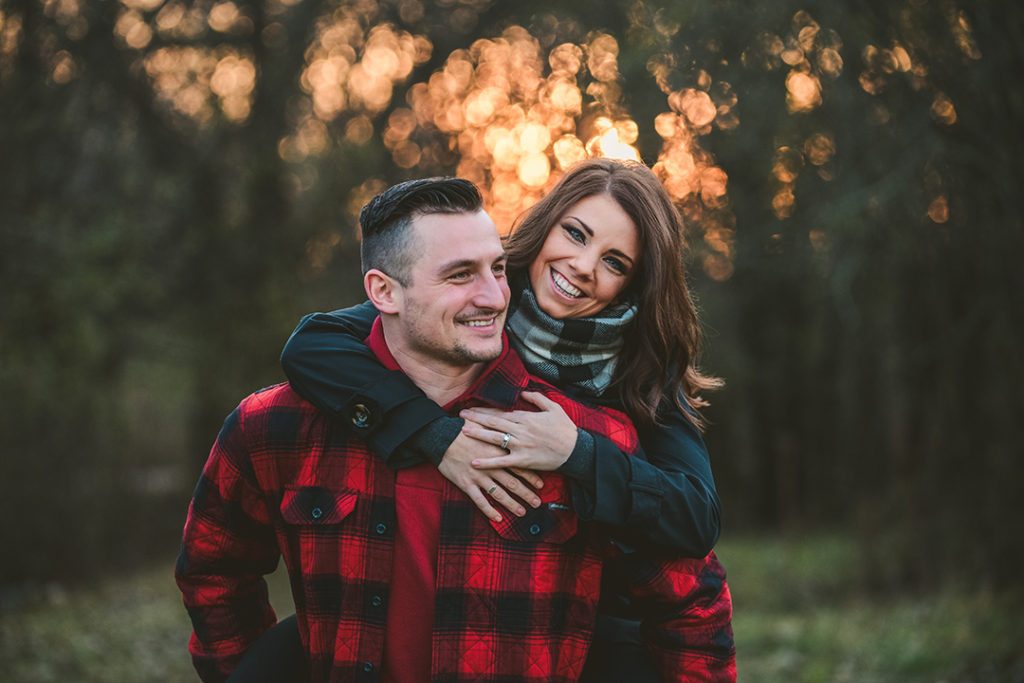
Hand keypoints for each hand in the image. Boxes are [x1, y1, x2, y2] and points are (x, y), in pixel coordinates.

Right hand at [436, 431, 542, 523]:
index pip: (519, 465)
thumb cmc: (462, 429)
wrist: (441, 437)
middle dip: (526, 493)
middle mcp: (491, 466)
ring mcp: (479, 476)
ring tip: (522, 512)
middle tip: (537, 502)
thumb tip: (512, 418)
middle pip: (513, 482)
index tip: (541, 484)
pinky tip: (498, 518)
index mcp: (497, 451)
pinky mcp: (467, 484)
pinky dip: (489, 510)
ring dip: (512, 504)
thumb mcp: (484, 424)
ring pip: (499, 493)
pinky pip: (480, 501)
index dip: (531, 476)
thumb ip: (499, 426)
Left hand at [459, 391, 578, 472]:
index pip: (501, 412)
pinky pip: (502, 461)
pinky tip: (474, 462)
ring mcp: (521, 445)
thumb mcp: (554, 408)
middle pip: (494, 422)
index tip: (471, 407)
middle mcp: (521, 430)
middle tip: (460, 415)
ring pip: (495, 438)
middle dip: (476, 418)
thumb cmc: (565, 429)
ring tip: (463, 431)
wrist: (575, 450)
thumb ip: (537, 398)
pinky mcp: (523, 460)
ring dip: (478, 434)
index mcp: (527, 417)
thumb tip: (522, 392)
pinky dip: (488, 462)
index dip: (484, 410)